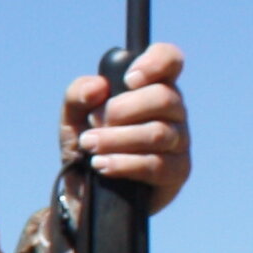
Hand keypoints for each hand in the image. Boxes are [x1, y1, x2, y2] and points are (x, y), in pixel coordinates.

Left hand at [61, 42, 191, 211]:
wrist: (84, 192)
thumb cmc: (87, 145)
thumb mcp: (72, 117)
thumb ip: (78, 94)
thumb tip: (99, 87)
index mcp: (152, 87)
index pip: (170, 60)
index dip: (156, 62)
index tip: (129, 79)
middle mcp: (172, 111)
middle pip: (164, 98)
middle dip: (122, 110)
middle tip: (94, 123)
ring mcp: (179, 141)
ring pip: (158, 133)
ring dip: (116, 139)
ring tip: (89, 145)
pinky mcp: (178, 171)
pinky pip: (156, 164)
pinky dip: (124, 163)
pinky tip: (101, 165)